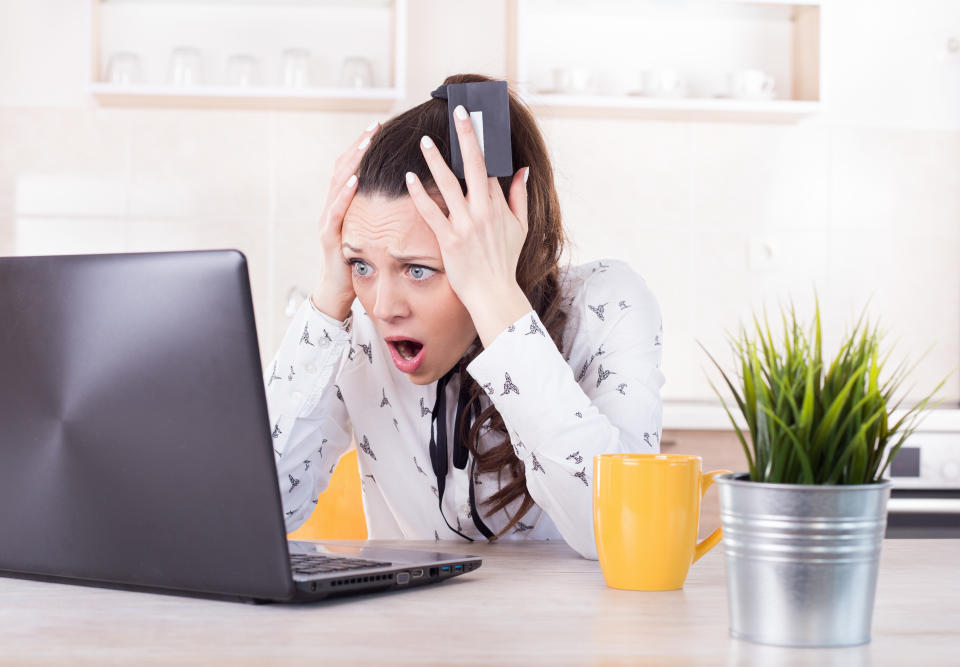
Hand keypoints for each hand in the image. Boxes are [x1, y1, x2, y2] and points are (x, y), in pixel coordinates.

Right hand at [312, 121, 379, 319]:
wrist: (339, 290)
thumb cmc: (360, 260)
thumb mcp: (373, 231)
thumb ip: (381, 211)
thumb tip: (408, 191)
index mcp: (345, 203)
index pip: (353, 167)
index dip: (363, 146)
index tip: (378, 127)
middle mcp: (333, 206)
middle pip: (343, 168)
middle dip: (358, 146)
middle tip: (373, 127)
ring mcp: (328, 220)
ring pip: (337, 184)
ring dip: (352, 163)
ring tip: (365, 145)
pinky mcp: (329, 237)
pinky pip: (335, 212)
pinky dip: (344, 196)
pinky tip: (355, 182)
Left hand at [404, 105, 531, 342]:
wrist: (493, 292)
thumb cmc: (504, 261)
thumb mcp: (521, 227)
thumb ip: (520, 196)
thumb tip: (523, 170)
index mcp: (499, 206)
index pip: (491, 165)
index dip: (484, 141)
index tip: (476, 120)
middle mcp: (483, 211)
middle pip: (474, 165)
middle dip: (466, 136)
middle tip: (458, 112)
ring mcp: (465, 224)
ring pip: (448, 184)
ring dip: (435, 159)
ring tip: (424, 140)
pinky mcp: (448, 240)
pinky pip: (431, 212)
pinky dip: (419, 194)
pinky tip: (409, 177)